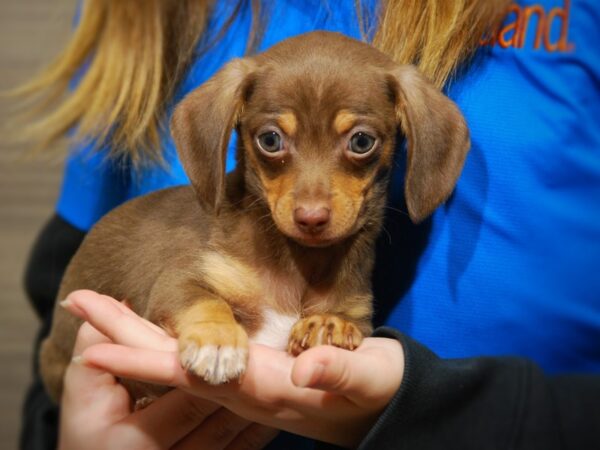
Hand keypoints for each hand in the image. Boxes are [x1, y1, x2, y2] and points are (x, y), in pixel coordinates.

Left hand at [62, 290, 404, 447]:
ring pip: (179, 356)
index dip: (141, 363)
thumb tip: (306, 367)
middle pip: (170, 362)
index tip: (93, 349)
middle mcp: (242, 385)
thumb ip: (339, 371)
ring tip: (102, 310)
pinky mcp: (252, 369)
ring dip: (138, 333)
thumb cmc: (373, 390)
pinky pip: (198, 353)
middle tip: (77, 303)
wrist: (377, 404)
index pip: (191, 374)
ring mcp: (244, 378)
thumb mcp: (366, 379)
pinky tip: (153, 328)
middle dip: (122, 336)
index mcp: (262, 387)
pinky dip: (168, 337)